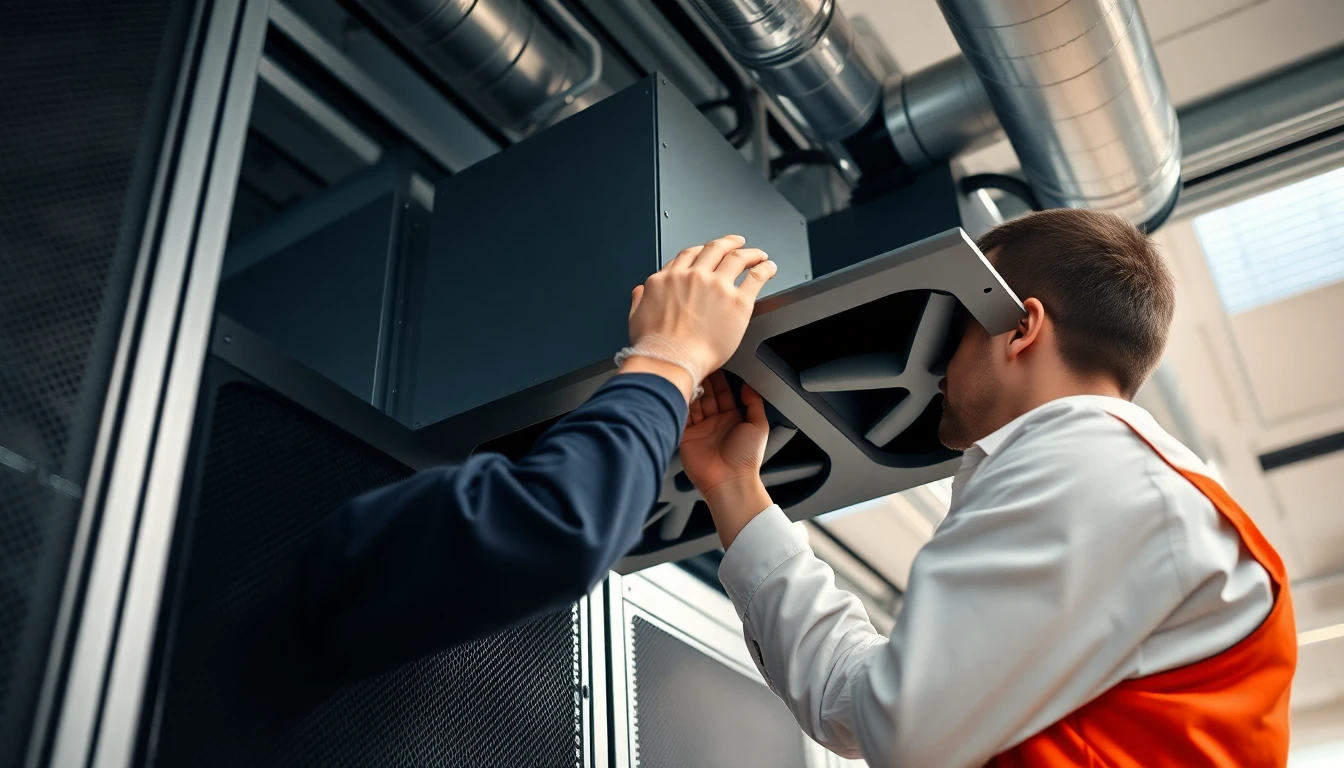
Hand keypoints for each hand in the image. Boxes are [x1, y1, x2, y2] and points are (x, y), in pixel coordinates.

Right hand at [622, 235, 775, 399]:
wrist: (670, 360)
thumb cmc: (655, 346)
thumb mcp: (636, 316)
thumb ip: (640, 299)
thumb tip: (642, 291)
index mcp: (669, 278)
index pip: (688, 255)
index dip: (701, 251)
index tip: (707, 252)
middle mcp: (693, 276)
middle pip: (714, 249)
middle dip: (728, 243)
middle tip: (736, 243)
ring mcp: (717, 286)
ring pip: (737, 257)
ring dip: (750, 252)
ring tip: (758, 254)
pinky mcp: (737, 302)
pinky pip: (756, 277)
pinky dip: (765, 268)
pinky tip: (769, 268)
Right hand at [680, 372, 773, 548]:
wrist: (729, 481)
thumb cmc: (745, 459)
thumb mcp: (758, 425)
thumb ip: (754, 403)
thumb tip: (748, 385)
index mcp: (732, 418)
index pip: (723, 392)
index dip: (719, 378)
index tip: (715, 363)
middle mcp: (714, 421)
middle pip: (707, 394)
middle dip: (704, 379)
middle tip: (699, 363)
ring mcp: (699, 428)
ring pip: (693, 402)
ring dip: (692, 388)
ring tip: (688, 372)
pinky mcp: (685, 435)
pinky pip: (682, 415)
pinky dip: (680, 402)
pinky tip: (680, 390)